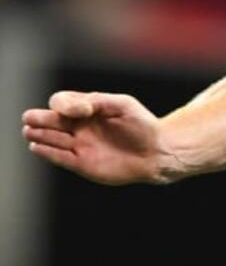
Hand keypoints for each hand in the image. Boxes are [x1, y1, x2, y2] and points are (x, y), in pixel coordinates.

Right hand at [22, 91, 169, 184]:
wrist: (156, 152)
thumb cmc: (142, 125)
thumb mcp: (123, 105)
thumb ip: (99, 100)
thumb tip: (78, 108)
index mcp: (87, 109)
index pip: (62, 102)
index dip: (65, 104)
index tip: (83, 109)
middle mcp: (79, 127)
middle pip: (51, 121)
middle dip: (40, 119)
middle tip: (29, 119)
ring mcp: (79, 145)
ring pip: (52, 139)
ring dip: (39, 135)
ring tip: (30, 131)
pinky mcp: (82, 164)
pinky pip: (59, 158)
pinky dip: (47, 153)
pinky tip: (36, 147)